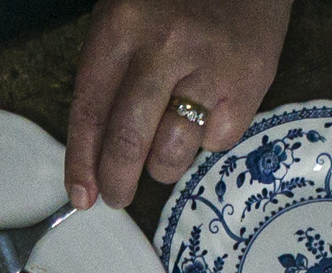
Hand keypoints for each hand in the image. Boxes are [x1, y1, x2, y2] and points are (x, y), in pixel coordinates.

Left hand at [66, 0, 291, 207]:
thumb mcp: (127, 16)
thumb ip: (107, 76)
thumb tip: (94, 155)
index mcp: (122, 25)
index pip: (91, 110)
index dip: (82, 162)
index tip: (82, 195)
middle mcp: (164, 45)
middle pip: (129, 142)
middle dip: (119, 182)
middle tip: (118, 196)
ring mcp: (210, 66)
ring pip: (171, 154)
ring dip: (163, 165)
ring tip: (166, 144)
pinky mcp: (250, 83)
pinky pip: (217, 143)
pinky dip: (208, 139)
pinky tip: (210, 109)